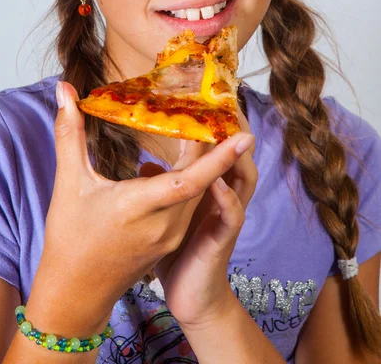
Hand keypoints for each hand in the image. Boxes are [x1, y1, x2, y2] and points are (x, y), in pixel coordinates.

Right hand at [25, 82, 252, 335]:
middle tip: (220, 110)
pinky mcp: (171, 240)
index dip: (219, 158)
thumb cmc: (68, 237)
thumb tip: (64, 90)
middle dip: (212, 145)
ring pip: (198, 191)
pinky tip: (187, 159)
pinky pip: (190, 203)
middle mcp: (163, 224)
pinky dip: (194, 179)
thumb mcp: (68, 182)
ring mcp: (170, 235)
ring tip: (207, 127)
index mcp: (138, 208)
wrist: (76, 292)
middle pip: (199, 179)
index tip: (245, 136)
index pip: (189, 180)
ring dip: (204, 162)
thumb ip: (69, 132)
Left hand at [141, 105, 256, 327]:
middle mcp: (222, 197)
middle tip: (227, 99)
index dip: (215, 122)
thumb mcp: (166, 212)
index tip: (207, 94)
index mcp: (207, 187)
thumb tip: (145, 164)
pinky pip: (232, 216)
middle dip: (235, 128)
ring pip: (243, 179)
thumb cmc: (178, 251)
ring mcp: (225, 218)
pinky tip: (217, 184)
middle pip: (237, 155)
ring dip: (237, 156)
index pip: (215, 147)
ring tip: (232, 131)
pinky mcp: (222, 241)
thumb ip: (160, 185)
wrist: (191, 295)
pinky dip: (227, 199)